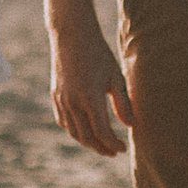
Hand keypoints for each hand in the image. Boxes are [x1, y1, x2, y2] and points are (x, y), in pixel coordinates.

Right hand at [49, 21, 135, 157]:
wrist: (72, 36)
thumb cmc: (99, 54)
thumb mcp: (116, 77)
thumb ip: (123, 103)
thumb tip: (131, 125)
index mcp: (91, 98)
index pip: (102, 132)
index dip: (113, 144)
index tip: (123, 148)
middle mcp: (73, 102)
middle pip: (87, 137)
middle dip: (101, 148)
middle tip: (113, 152)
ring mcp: (61, 100)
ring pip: (73, 132)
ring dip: (88, 142)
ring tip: (101, 144)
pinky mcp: (55, 96)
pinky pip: (64, 122)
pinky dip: (74, 131)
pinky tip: (85, 130)